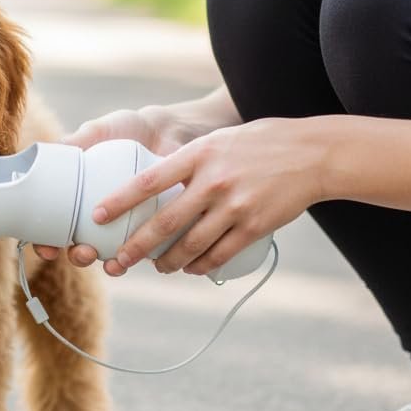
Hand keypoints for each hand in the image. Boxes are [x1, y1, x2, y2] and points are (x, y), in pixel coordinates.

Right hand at [34, 105, 191, 268]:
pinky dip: (142, 258)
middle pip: (78, 246)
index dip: (45, 242)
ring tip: (110, 264)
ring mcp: (124, 223)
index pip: (53, 224)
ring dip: (107, 265)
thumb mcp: (99, 130)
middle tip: (83, 252)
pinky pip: (145, 250)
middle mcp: (96, 214)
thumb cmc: (128, 127)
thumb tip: (52, 150)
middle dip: (77, 257)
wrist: (170, 129)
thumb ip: (77, 140)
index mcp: (76, 195)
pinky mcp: (153, 227)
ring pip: (110, 254)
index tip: (46, 248)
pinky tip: (142, 260)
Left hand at [93, 118, 323, 276]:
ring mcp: (234, 206)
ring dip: (169, 261)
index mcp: (197, 155)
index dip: (121, 200)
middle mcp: (213, 182)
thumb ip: (187, 161)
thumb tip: (154, 184)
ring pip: (192, 244)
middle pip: (166, 221)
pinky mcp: (254, 226)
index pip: (149, 180)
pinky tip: (191, 268)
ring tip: (157, 267)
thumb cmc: (257, 143)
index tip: (98, 214)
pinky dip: (201, 265)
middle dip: (138, 245)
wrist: (311, 153)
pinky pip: (220, 253)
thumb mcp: (215, 141)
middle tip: (119, 260)